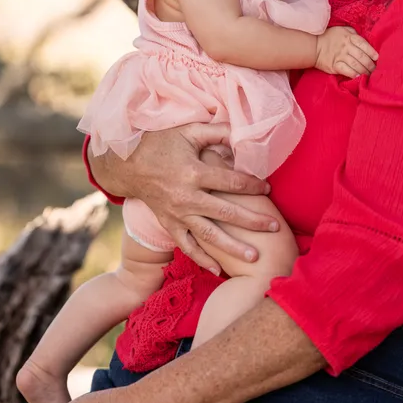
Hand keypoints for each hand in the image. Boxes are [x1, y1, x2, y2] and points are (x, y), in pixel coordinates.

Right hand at [88, 123, 276, 272]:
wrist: (127, 165)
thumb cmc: (160, 143)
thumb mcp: (187, 131)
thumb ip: (216, 131)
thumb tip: (243, 132)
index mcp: (193, 172)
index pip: (231, 181)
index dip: (252, 184)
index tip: (268, 188)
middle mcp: (186, 197)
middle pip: (226, 212)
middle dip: (252, 221)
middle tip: (275, 228)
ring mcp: (177, 214)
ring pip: (209, 235)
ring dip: (232, 247)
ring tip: (254, 258)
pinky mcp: (169, 225)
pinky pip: (187, 246)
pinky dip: (202, 259)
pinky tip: (218, 270)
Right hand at [315, 27, 377, 77]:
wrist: (314, 46)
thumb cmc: (330, 37)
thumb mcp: (342, 29)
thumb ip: (353, 33)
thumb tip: (363, 38)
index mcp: (349, 37)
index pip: (363, 44)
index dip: (372, 52)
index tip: (377, 58)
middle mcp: (346, 47)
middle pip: (362, 57)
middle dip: (370, 65)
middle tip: (375, 70)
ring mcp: (340, 56)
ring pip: (356, 65)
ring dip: (364, 71)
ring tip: (369, 75)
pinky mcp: (334, 65)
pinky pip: (347, 71)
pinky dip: (354, 74)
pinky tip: (358, 77)